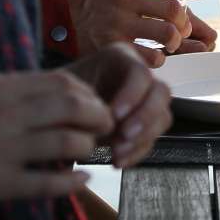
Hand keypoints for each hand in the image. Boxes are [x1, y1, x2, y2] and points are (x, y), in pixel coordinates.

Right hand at [0, 70, 110, 208]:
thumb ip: (19, 90)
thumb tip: (68, 93)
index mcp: (0, 87)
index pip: (62, 83)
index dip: (89, 95)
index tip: (96, 105)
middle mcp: (3, 114)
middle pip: (71, 108)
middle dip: (98, 118)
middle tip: (105, 128)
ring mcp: (1, 149)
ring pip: (65, 142)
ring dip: (86, 147)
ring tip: (88, 151)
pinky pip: (48, 182)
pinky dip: (72, 182)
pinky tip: (82, 180)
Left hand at [62, 43, 173, 165]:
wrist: (57, 107)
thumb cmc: (60, 91)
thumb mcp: (65, 86)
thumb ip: (82, 98)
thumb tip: (103, 120)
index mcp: (122, 58)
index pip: (141, 73)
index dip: (132, 95)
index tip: (114, 116)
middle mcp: (140, 77)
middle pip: (162, 93)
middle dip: (145, 117)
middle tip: (124, 135)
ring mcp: (145, 101)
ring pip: (162, 118)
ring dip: (143, 138)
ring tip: (117, 153)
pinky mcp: (144, 125)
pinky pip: (151, 139)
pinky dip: (136, 152)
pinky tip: (117, 161)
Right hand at [67, 0, 215, 65]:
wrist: (54, 17)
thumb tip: (185, 0)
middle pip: (174, 8)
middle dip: (186, 22)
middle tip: (182, 29)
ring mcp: (116, 22)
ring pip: (167, 34)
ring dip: (175, 41)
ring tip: (170, 43)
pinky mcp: (111, 46)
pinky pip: (151, 56)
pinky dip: (159, 58)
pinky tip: (154, 55)